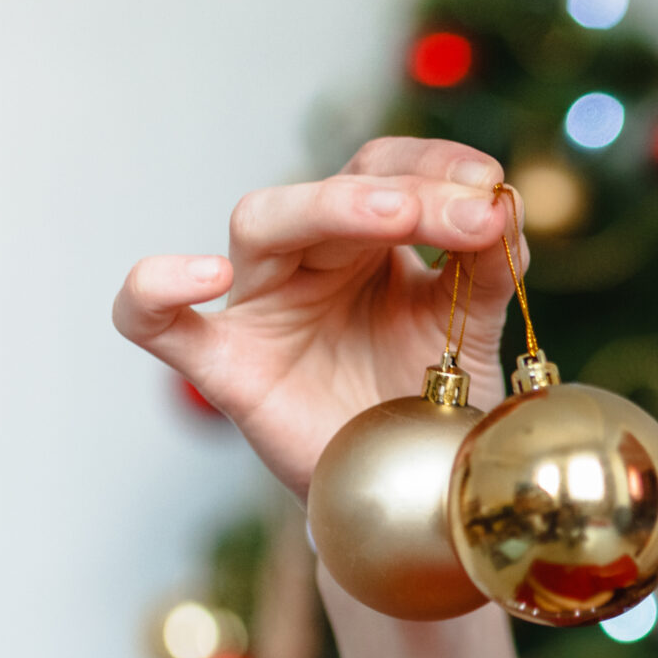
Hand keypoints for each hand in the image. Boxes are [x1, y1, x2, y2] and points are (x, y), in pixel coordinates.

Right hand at [113, 138, 526, 498]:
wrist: (402, 494)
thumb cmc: (423, 401)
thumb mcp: (472, 331)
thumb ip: (489, 271)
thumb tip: (505, 206)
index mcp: (364, 239)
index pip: (384, 168)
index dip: (434, 163)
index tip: (491, 185)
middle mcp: (306, 259)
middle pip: (333, 189)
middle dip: (405, 192)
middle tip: (469, 211)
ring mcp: (260, 307)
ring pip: (259, 223)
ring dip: (329, 206)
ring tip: (397, 215)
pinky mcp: (223, 367)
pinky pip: (152, 320)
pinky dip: (156, 289)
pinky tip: (206, 276)